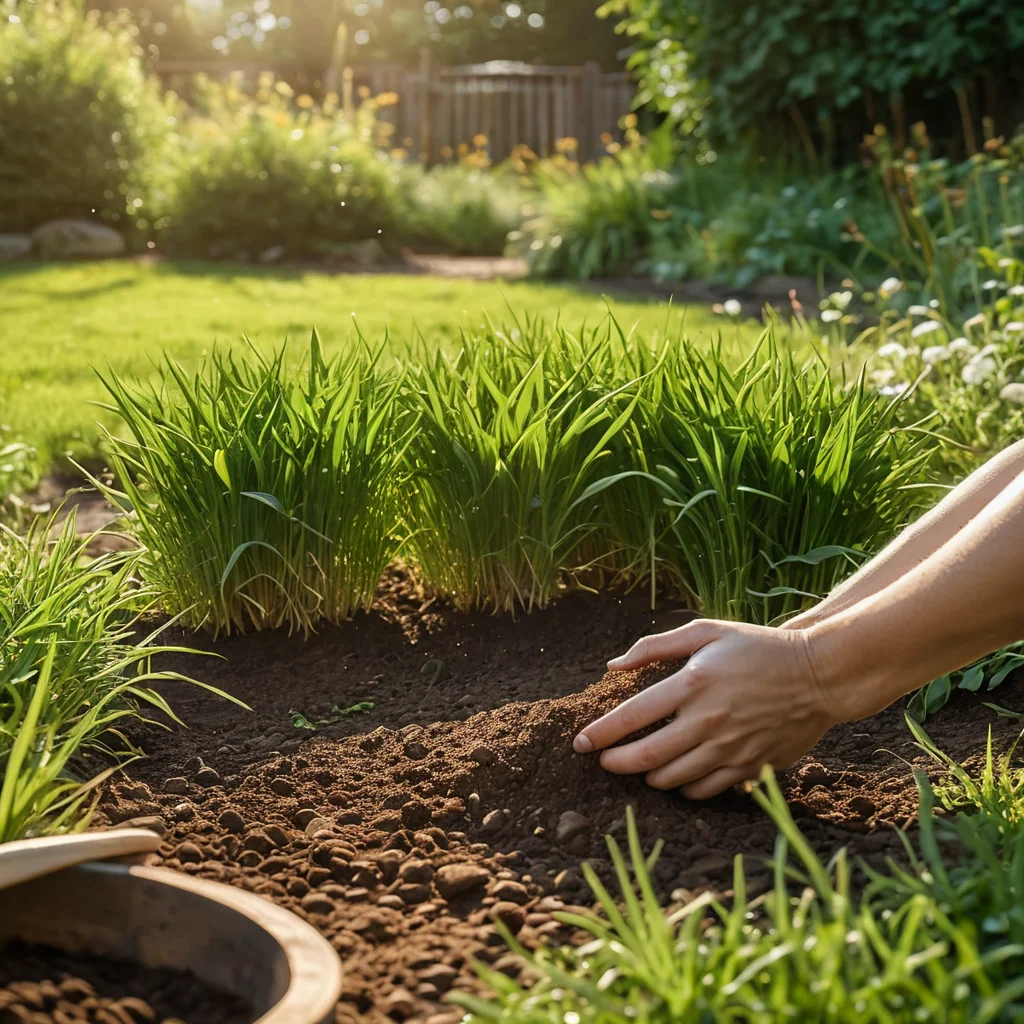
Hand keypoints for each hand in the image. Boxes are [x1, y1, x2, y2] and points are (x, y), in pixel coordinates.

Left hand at [573, 619, 838, 798]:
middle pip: (645, 757)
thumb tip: (612, 667)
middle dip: (615, 763)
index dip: (600, 733)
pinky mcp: (749, 767)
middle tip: (602, 761)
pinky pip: (703, 790)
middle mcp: (708, 720)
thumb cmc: (757, 647)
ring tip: (639, 767)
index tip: (579, 743)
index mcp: (693, 682)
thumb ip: (654, 647)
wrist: (820, 674)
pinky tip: (676, 775)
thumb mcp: (706, 631)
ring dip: (646, 777)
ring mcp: (730, 748)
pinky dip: (682, 788)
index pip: (631, 716)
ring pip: (671, 779)